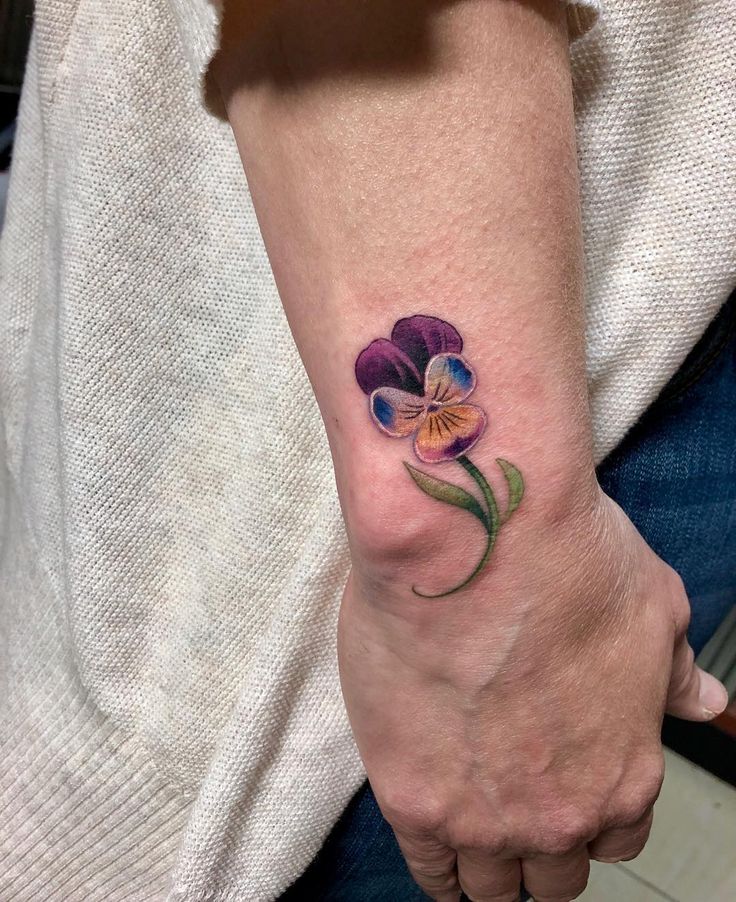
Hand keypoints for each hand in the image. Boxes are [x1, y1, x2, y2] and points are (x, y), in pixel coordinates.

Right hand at [338, 488, 727, 901]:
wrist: (472, 540)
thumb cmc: (565, 561)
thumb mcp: (651, 607)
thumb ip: (672, 672)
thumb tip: (704, 701)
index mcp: (626, 773)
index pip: (615, 837)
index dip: (589, 814)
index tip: (562, 791)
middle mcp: (560, 813)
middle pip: (553, 872)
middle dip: (538, 847)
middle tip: (509, 806)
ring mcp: (485, 817)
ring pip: (490, 883)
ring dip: (485, 864)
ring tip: (466, 829)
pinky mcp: (413, 798)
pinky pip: (428, 867)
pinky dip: (435, 863)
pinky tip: (432, 841)